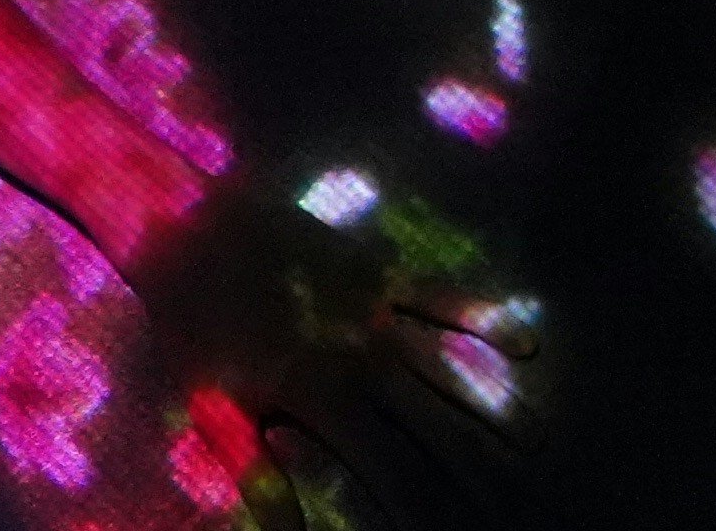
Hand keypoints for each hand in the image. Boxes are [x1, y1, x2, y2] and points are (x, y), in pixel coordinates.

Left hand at [127, 175, 540, 530]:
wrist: (181, 217)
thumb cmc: (187, 320)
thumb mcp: (210, 405)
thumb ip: (257, 472)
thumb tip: (291, 530)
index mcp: (317, 397)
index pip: (391, 470)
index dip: (425, 506)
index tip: (455, 525)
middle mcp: (357, 357)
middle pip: (436, 425)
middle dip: (477, 466)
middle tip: (514, 498)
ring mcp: (371, 308)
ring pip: (451, 365)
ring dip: (496, 403)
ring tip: (535, 441)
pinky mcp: (375, 265)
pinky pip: (441, 293)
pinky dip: (484, 314)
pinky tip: (525, 339)